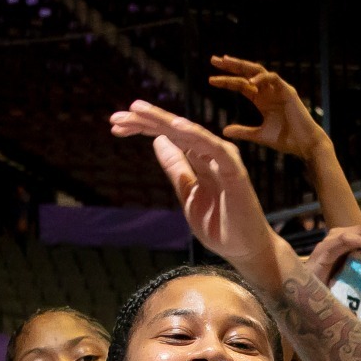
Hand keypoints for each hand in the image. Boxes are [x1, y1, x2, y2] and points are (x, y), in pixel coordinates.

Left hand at [110, 101, 284, 284]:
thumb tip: (157, 142)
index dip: (142, 128)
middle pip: (174, 131)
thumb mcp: (187, 193)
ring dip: (163, 120)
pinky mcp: (234, 170)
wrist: (245, 250)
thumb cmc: (220, 224)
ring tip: (137, 110)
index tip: (115, 126)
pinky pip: (213, 148)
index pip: (167, 136)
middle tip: (116, 116)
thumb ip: (176, 167)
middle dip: (145, 121)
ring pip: (189, 133)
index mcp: (200, 158)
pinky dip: (195, 135)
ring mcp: (223, 159)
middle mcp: (211, 152)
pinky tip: (174, 127)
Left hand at [209, 56, 330, 161]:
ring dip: (242, 65)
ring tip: (227, 61)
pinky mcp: (287, 91)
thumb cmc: (286, 140)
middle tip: (214, 59)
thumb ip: (243, 131)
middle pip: (247, 73)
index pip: (241, 85)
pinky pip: (273, 78)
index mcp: (262, 99)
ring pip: (258, 70)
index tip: (211, 80)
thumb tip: (224, 131)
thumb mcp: (259, 135)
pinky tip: (250, 81)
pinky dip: (262, 78)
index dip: (226, 81)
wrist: (304, 145)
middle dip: (231, 66)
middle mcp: (269, 91)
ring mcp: (278, 89)